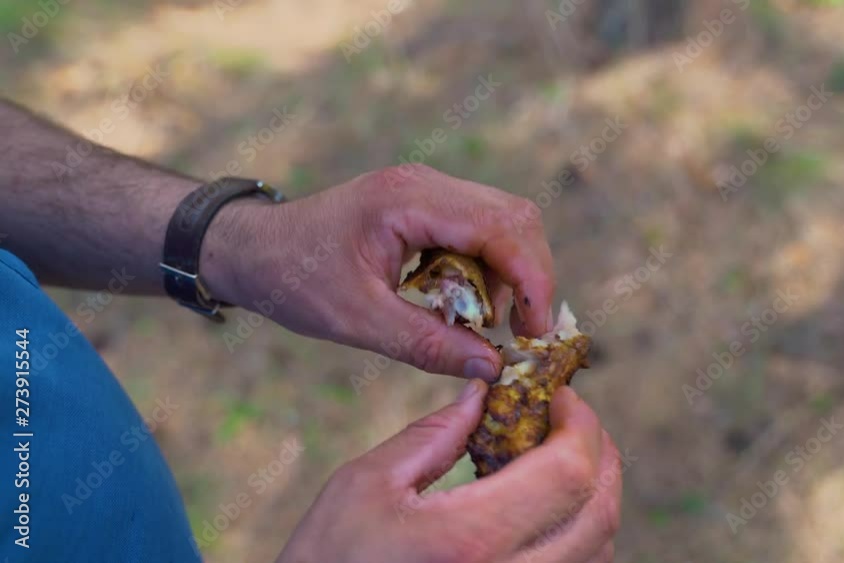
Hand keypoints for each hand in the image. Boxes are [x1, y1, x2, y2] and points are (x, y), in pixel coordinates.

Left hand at [204, 164, 554, 379]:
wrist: (253, 248)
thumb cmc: (294, 278)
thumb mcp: (357, 320)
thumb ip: (427, 343)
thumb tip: (492, 367)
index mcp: (409, 200)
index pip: (502, 228)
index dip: (532, 281)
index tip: (536, 333)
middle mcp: (427, 184)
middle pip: (515, 218)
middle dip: (529, 278)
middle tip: (519, 333)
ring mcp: (428, 190)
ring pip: (504, 222)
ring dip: (509, 275)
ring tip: (483, 323)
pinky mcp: (427, 205)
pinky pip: (480, 230)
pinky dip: (488, 269)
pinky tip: (463, 304)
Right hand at [276, 381, 621, 562]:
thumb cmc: (326, 560)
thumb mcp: (366, 485)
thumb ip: (433, 435)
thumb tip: (482, 394)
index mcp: (471, 538)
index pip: (568, 472)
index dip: (582, 426)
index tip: (563, 397)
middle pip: (599, 515)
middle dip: (601, 456)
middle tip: (573, 423)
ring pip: (597, 551)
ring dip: (593, 497)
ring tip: (560, 460)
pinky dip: (579, 536)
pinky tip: (545, 511)